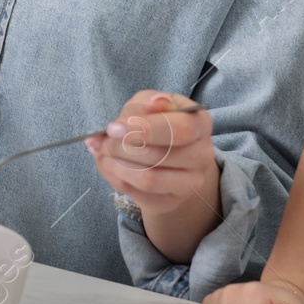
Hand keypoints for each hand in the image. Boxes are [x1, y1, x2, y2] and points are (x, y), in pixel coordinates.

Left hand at [86, 91, 215, 216]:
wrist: (164, 153)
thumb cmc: (154, 121)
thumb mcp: (148, 104)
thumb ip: (148, 104)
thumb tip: (157, 102)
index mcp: (200, 123)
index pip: (180, 129)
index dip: (145, 129)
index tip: (113, 128)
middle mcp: (202, 155)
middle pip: (161, 157)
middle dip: (122, 148)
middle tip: (102, 140)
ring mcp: (190, 182)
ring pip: (148, 180)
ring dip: (116, 165)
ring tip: (100, 151)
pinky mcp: (171, 202)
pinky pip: (138, 195)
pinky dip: (115, 178)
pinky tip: (107, 164)